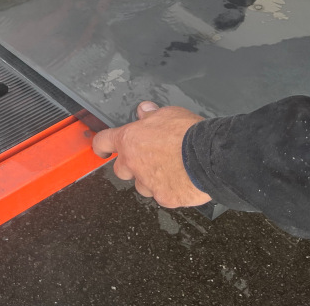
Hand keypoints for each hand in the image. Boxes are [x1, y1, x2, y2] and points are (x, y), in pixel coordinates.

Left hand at [92, 102, 210, 208]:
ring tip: (169, 169)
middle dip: (130, 166)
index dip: (100, 145)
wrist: (209, 157)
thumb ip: (151, 115)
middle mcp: (134, 164)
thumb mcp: (167, 114)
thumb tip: (144, 111)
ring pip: (143, 185)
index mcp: (130, 140)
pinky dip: (170, 189)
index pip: (104, 141)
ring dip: (150, 179)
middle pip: (121, 170)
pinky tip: (182, 180)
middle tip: (146, 158)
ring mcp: (149, 183)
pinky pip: (163, 195)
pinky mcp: (165, 198)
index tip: (101, 149)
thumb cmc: (187, 133)